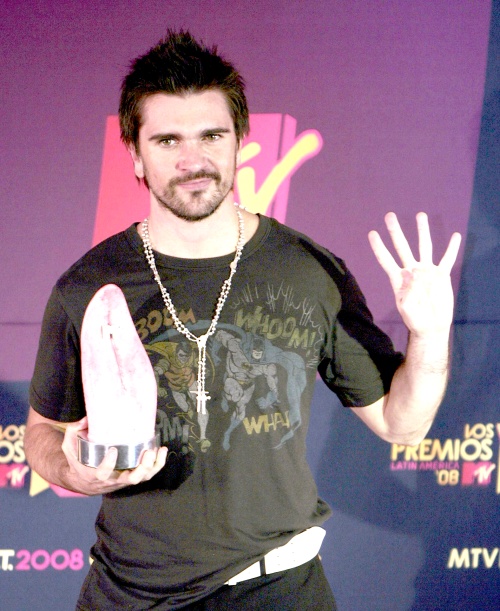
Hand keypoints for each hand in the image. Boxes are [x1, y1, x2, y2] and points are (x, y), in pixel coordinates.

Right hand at [61, 417, 167, 494]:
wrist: (83, 481)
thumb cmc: (77, 461)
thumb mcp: (70, 447)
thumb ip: (74, 432)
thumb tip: (85, 418)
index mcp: (95, 474)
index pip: (103, 473)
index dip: (109, 464)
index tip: (112, 450)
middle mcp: (112, 480)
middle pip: (130, 479)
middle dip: (141, 467)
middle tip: (147, 452)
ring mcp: (124, 479)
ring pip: (142, 478)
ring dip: (152, 466)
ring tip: (158, 450)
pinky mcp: (132, 476)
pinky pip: (148, 475)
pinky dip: (157, 464)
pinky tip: (162, 451)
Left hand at [368, 212, 461, 337]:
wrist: (431, 326)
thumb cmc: (414, 319)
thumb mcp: (406, 309)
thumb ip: (407, 293)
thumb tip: (412, 274)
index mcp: (398, 278)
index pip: (385, 259)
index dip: (378, 247)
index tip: (372, 233)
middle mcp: (411, 270)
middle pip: (402, 246)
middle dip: (395, 231)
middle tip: (389, 215)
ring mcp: (426, 271)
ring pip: (423, 246)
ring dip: (422, 231)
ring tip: (420, 215)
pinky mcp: (441, 275)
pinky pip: (447, 259)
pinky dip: (451, 248)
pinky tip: (455, 236)